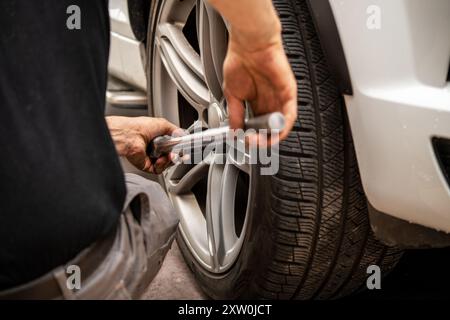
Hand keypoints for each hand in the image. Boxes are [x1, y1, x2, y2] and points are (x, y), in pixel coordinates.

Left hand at [106, 116, 183, 173]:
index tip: (184, 151)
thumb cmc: (140, 127)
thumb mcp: (163, 124)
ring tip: (168, 155)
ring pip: (166, 164)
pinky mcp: (146, 166)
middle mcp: (154, 149)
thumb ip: (175, 130)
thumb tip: (182, 134)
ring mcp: (150, 158)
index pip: (172, 148)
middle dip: (176, 156)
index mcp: (157, 139)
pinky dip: (162, 165)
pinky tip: (160, 159)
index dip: (179, 150)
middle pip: (171, 157)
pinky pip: (159, 169)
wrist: (130, 135)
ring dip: (169, 161)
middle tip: (177, 154)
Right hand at [222, 27, 296, 142]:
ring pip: (281, 126)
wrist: (247, 44)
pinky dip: (283, 127)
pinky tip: (275, 132)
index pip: (258, 127)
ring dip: (271, 137)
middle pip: (270, 130)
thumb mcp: (232, 94)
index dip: (251, 136)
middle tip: (250, 142)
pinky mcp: (289, 93)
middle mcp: (269, 103)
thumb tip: (234, 132)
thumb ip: (234, 115)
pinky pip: (290, 115)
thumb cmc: (239, 61)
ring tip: (259, 140)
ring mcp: (279, 99)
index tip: (243, 140)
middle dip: (261, 140)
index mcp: (256, 103)